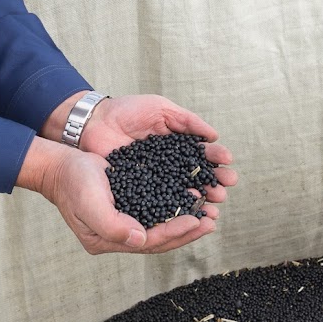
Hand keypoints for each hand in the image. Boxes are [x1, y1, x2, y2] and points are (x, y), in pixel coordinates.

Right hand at [24, 138, 217, 254]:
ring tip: (208, 214)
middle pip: (159, 238)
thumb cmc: (73, 181)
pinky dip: (175, 205)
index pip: (149, 242)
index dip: (174, 232)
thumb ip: (112, 224)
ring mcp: (125, 220)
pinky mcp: (130, 204)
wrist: (61, 164)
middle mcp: (119, 235)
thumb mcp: (89, 202)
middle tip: (211, 222)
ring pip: (162, 225)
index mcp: (107, 240)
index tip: (197, 221)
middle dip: (187, 231)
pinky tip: (190, 197)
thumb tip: (140, 239)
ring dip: (185, 220)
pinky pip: (157, 209)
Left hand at [80, 93, 238, 205]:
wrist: (95, 122)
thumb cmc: (128, 111)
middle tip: (223, 191)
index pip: (202, 154)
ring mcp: (155, 180)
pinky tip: (188, 212)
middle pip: (197, 178)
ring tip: (214, 208)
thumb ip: (187, 121)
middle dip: (214, 185)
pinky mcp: (139, 192)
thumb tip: (214, 136)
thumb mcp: (161, 109)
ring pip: (182, 194)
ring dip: (200, 202)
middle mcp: (170, 166)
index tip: (227, 163)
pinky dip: (174, 209)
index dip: (216, 159)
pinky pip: (159, 203)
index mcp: (178, 146)